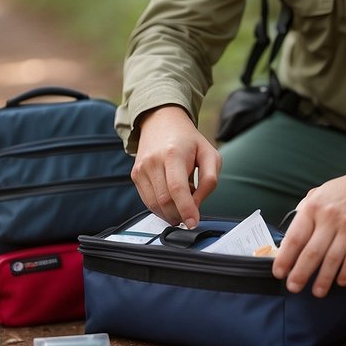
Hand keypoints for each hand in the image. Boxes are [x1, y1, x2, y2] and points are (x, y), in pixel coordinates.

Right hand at [130, 105, 219, 227]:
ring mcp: (141, 169)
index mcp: (173, 153)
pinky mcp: (135, 175)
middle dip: (179, 214)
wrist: (162, 122)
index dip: (185, 209)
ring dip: (170, 212)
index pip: (177, 188)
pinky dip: (161, 207)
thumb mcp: (210, 154)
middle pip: (164, 200)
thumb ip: (209, 181)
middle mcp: (153, 161)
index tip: (193, 223)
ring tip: (182, 200)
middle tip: (191, 211)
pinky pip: (147, 201)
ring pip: (154, 205)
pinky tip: (171, 197)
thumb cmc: (188, 140)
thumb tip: (197, 205)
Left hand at [272, 161, 345, 296]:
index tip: (279, 272)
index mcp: (313, 207)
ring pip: (332, 259)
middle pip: (312, 252)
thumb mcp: (318, 194)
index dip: (285, 257)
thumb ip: (304, 214)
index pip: (295, 237)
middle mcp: (329, 217)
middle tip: (293, 287)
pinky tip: (340, 281)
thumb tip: (290, 240)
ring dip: (323, 279)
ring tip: (317, 291)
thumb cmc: (342, 191)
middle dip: (300, 273)